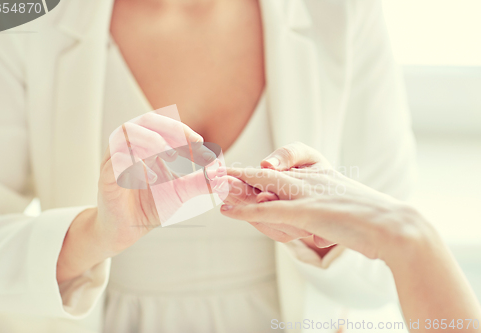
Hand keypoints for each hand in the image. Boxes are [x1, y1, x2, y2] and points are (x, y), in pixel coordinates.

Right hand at [100, 111, 224, 249]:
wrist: (126, 230)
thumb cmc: (150, 205)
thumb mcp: (181, 192)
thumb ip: (200, 182)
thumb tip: (222, 174)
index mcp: (146, 143)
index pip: (165, 125)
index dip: (185, 132)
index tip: (203, 147)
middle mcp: (129, 146)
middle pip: (146, 120)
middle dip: (171, 129)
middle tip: (190, 145)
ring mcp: (114, 159)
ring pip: (127, 133)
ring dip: (152, 141)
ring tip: (171, 158)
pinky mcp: (105, 177)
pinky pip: (115, 160)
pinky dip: (136, 165)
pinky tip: (153, 179)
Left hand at [221, 145, 426, 261]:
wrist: (395, 226)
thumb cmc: (369, 217)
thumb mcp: (340, 204)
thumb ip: (319, 202)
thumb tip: (301, 207)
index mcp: (320, 172)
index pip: (283, 163)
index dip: (256, 167)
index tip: (233, 168)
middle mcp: (311, 178)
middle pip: (266, 173)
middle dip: (236, 174)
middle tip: (208, 172)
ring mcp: (309, 194)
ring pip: (264, 186)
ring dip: (235, 187)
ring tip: (210, 185)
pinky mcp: (310, 212)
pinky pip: (271, 210)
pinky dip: (247, 211)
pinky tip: (227, 210)